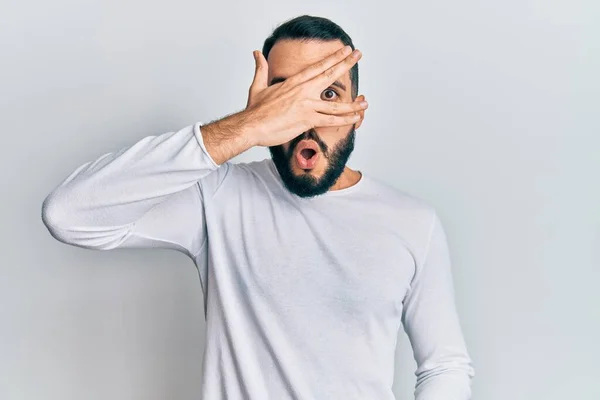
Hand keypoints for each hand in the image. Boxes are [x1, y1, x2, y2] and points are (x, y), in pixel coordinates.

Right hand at [242, 45, 367, 147]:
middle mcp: (303, 91)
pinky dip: (344, 120)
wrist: (251, 126)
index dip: (332, 58)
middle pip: (328, 75)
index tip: (344, 51)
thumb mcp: (257, 85)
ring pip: (335, 104)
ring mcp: (306, 106)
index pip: (317, 66)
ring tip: (365, 101)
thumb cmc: (254, 110)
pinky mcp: (307, 120)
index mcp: (293, 82)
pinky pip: (330, 120)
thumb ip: (260, 68)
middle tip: (358, 55)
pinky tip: (356, 118)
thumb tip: (256, 53)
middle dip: (345, 64)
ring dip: (352, 103)